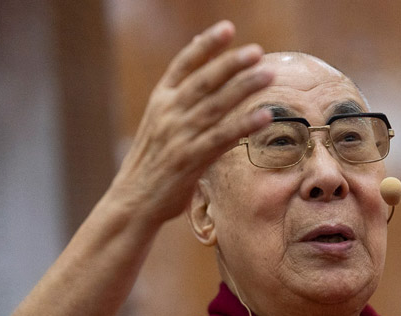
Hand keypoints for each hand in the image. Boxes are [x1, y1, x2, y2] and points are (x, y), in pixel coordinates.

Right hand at [110, 20, 273, 223]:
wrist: (132, 201)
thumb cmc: (152, 163)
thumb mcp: (159, 124)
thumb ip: (180, 98)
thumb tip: (201, 64)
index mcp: (160, 101)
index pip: (183, 64)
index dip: (206, 45)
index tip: (228, 28)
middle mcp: (168, 114)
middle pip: (203, 81)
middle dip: (231, 63)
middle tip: (256, 51)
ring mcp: (178, 136)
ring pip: (216, 106)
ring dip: (243, 88)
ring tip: (267, 74)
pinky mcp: (189, 159)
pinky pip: (221, 138)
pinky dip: (243, 125)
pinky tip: (264, 116)